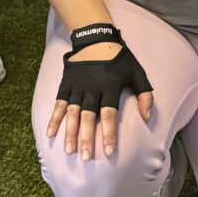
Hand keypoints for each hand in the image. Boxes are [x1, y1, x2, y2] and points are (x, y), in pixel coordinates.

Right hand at [48, 37, 155, 160]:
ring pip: (73, 112)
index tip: (108, 152)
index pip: (109, 114)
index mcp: (111, 86)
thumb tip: (147, 117)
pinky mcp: (66, 84)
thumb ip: (144, 95)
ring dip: (70, 132)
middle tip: (86, 158)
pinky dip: (55, 118)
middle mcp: (92, 88)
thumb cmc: (120, 59)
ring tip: (69, 151)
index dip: (108, 133)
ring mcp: (77, 86)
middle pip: (88, 117)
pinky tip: (50, 133)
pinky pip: (59, 103)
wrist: (96, 38)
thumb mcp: (137, 72)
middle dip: (86, 138)